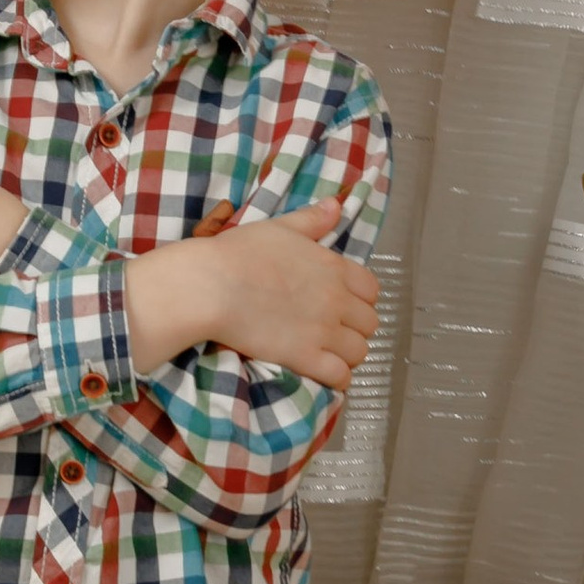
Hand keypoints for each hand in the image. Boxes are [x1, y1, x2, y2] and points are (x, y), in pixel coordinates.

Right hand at [127, 199, 377, 390]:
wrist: (212, 286)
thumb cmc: (240, 252)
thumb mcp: (280, 227)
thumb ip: (312, 220)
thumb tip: (337, 205)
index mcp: (334, 268)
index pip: (371, 290)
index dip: (360, 298)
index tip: (344, 303)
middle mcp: (336, 300)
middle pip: (369, 323)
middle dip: (356, 327)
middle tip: (335, 330)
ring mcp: (323, 331)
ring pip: (360, 351)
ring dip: (348, 354)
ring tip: (330, 353)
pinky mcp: (305, 357)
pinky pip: (341, 376)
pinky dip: (339, 378)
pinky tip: (327, 374)